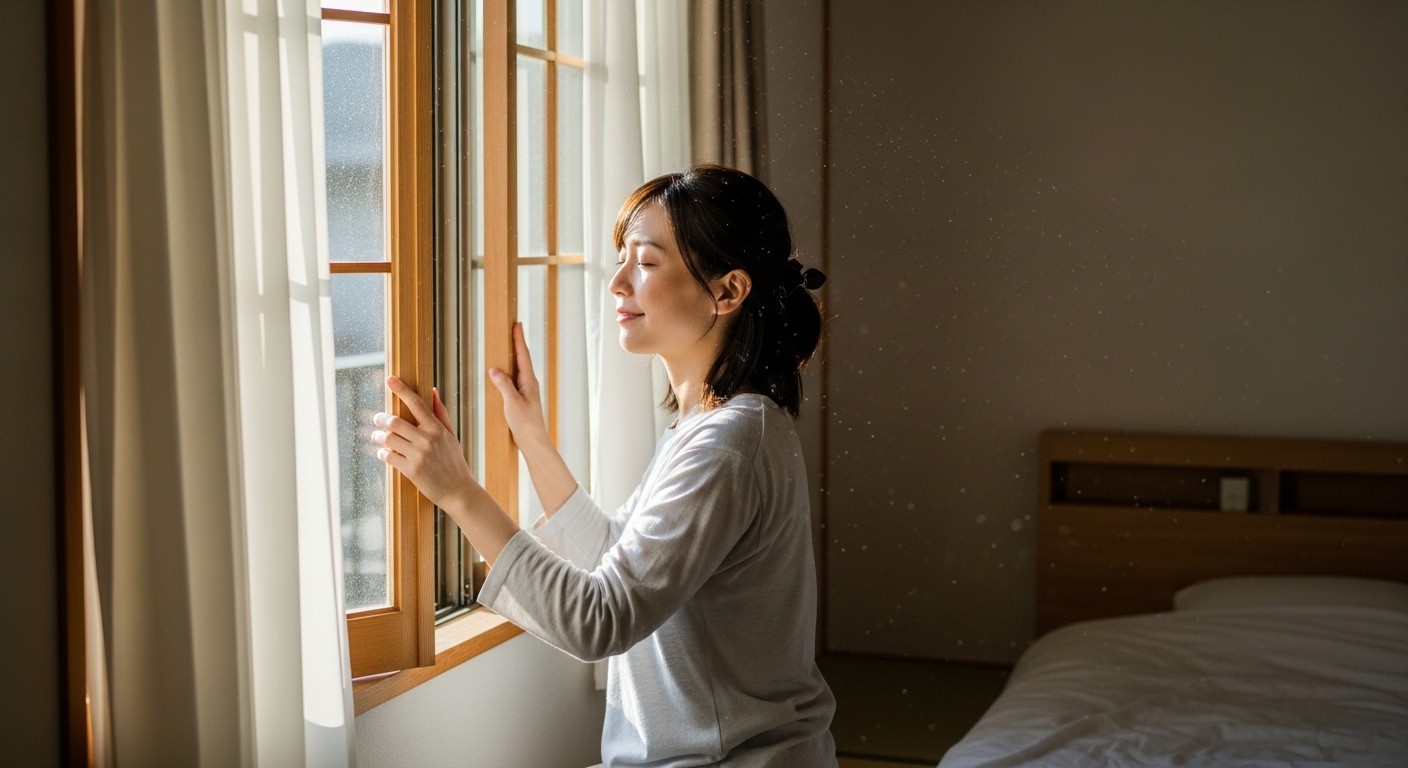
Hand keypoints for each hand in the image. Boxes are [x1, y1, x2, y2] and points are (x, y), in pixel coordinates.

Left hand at [372, 376, 478, 510]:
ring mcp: (419, 455)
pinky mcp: (411, 470)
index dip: (401, 389)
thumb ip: (440, 413)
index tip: (390, 378)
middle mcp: (427, 439)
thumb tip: (432, 391)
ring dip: (378, 436)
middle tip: (377, 419)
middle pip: (395, 421)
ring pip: (388, 438)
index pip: (416, 403)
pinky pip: (388, 457)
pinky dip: (382, 453)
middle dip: (381, 419)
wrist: (458, 491)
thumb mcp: (450, 436)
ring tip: (377, 437)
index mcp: (437, 428)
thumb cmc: (454, 462)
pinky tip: (383, 453)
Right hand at [488, 322, 549, 449]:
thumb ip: (503, 385)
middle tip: (513, 329)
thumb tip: (494, 369)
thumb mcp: (512, 402)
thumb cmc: (525, 423)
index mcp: (529, 381)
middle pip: (522, 359)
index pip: (523, 355)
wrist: (533, 441)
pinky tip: (503, 374)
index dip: (519, 339)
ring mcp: (526, 391)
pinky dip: (509, 371)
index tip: (517, 324)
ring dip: (514, 357)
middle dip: (517, 344)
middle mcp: (529, 384)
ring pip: (519, 369)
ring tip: (508, 346)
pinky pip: (514, 379)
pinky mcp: (521, 399)